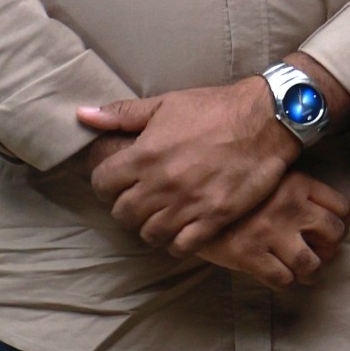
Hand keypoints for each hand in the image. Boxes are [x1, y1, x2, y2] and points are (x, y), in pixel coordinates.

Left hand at [77, 77, 297, 251]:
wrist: (265, 120)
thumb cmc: (215, 108)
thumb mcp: (165, 104)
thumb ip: (122, 114)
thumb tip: (84, 116)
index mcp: (144, 155)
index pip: (102, 184)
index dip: (105, 185)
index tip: (117, 183)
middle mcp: (161, 184)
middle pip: (123, 214)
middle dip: (126, 208)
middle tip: (139, 202)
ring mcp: (188, 204)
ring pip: (149, 233)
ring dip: (150, 227)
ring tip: (159, 218)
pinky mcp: (214, 218)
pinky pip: (182, 246)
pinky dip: (176, 243)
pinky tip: (181, 232)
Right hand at [193, 172, 349, 288]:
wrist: (189, 199)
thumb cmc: (230, 189)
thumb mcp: (266, 177)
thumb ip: (293, 189)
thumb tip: (318, 214)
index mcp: (297, 183)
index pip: (341, 207)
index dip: (342, 224)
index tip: (332, 232)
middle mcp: (290, 207)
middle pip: (333, 234)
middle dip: (330, 248)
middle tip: (320, 254)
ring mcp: (271, 232)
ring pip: (311, 263)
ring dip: (311, 272)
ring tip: (305, 273)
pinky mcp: (251, 255)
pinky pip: (283, 279)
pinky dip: (286, 282)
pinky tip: (279, 276)